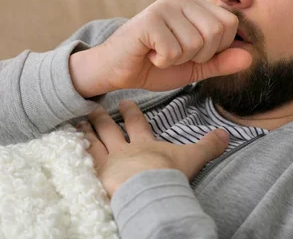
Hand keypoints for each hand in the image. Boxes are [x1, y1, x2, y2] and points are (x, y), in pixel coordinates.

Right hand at [70, 0, 251, 96]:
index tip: (192, 53)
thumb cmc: (154, 64)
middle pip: (216, 31)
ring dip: (178, 59)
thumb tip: (250, 57)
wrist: (115, 70)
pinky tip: (149, 54)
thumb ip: (221, 62)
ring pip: (196, 43)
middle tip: (175, 54)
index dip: (217, 48)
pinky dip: (162, 61)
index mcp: (194, 5)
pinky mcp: (148, 20)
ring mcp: (163, 6)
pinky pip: (174, 50)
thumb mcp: (195, 67)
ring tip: (160, 53)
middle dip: (199, 55)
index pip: (229, 23)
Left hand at [78, 100, 229, 197]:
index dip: (131, 113)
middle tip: (92, 108)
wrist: (150, 191)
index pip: (137, 124)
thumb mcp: (192, 157)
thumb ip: (208, 145)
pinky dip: (74, 153)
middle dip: (101, 119)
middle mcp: (123, 150)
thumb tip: (226, 134)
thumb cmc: (169, 174)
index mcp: (144, 144)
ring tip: (76, 124)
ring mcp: (108, 163)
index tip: (124, 102)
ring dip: (85, 133)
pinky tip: (65, 149)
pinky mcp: (97, 177)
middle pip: (110, 131)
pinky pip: (82, 162)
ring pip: (93, 144)